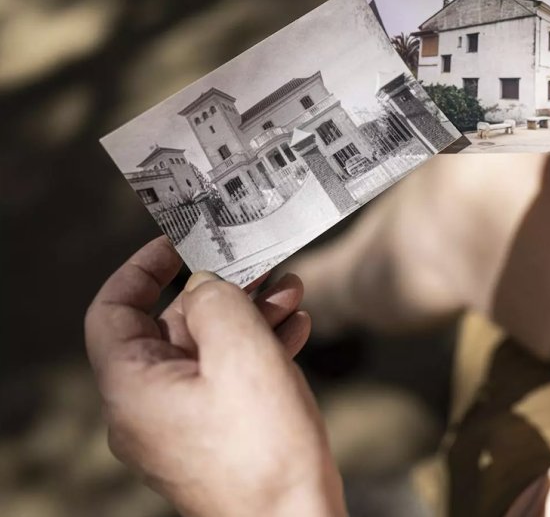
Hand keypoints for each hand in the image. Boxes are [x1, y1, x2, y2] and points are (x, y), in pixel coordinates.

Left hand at [85, 237, 345, 516]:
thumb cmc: (264, 448)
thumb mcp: (240, 350)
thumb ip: (214, 299)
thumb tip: (203, 284)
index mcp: (133, 387)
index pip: (112, 311)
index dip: (141, 269)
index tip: (177, 243)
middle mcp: (147, 408)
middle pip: (172, 327)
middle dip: (221, 290)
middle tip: (260, 266)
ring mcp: (182, 426)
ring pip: (208, 351)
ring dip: (249, 316)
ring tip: (291, 294)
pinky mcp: (216, 438)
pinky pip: (227, 380)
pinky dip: (258, 350)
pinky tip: (295, 330)